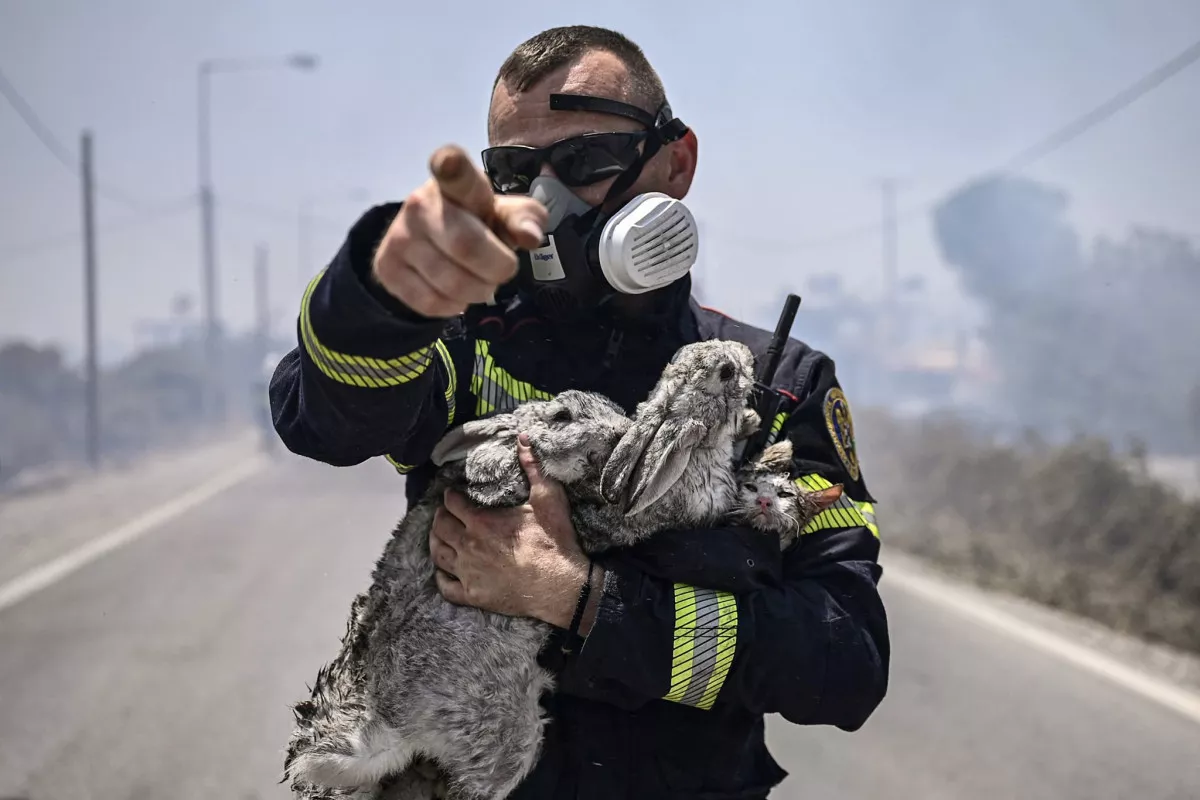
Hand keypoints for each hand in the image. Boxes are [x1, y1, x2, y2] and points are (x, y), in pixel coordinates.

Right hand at [372, 145, 548, 317]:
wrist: (425, 242)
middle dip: (497, 269)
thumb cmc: (476, 222)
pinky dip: (454, 306)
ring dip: (478, 292)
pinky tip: (455, 294)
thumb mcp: (504, 214)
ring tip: (479, 281)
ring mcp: (399, 237)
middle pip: (466, 247)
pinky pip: (432, 303)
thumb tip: (530, 237)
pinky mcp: (387, 269)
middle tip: (501, 269)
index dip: (451, 166)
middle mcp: (420, 204)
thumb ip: (524, 219)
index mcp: (454, 183)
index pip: (453, 172)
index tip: (448, 162)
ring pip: (452, 283)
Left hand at [430, 433, 601, 629]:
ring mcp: (468, 572)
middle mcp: (468, 545)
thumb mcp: (548, 498)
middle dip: (440, 517)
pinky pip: (445, 586)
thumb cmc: (554, 541)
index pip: (452, 503)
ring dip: (435, 542)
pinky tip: (443, 570)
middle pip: (440, 527)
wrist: (561, 585)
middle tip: (445, 513)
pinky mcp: (473, 595)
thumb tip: (523, 437)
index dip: (451, 496)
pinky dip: (440, 577)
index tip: (453, 494)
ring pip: (438, 554)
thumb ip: (533, 467)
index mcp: (481, 521)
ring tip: (439, 537)